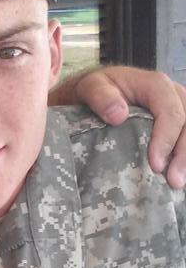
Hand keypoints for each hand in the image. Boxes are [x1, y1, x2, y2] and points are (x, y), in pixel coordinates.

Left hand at [49, 66, 185, 187]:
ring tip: (177, 183)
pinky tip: (179, 174)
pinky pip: (184, 137)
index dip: (166, 138)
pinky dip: (183, 156)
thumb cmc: (94, 90)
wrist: (95, 93)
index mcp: (155, 85)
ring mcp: (178, 109)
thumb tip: (118, 115)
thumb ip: (100, 97)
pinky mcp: (175, 125)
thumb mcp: (90, 87)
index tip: (156, 164)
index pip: (170, 111)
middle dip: (183, 154)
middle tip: (173, 181)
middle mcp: (173, 95)